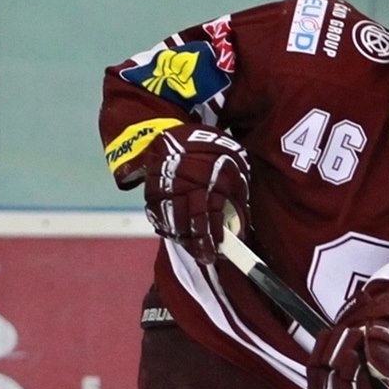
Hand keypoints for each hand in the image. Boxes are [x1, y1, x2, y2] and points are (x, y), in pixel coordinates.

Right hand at [145, 125, 247, 264]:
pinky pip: (156, 215)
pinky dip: (167, 228)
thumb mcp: (233, 163)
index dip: (213, 234)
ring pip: (170, 221)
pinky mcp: (149, 189)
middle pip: (187, 221)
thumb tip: (239, 226)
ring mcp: (162, 186)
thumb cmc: (210, 149)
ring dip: (183, 239)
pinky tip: (178, 236)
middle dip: (197, 243)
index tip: (219, 249)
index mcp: (206, 174)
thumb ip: (236, 193)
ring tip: (194, 250)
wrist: (174, 130)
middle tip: (207, 258)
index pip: (208, 214)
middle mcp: (181, 181)